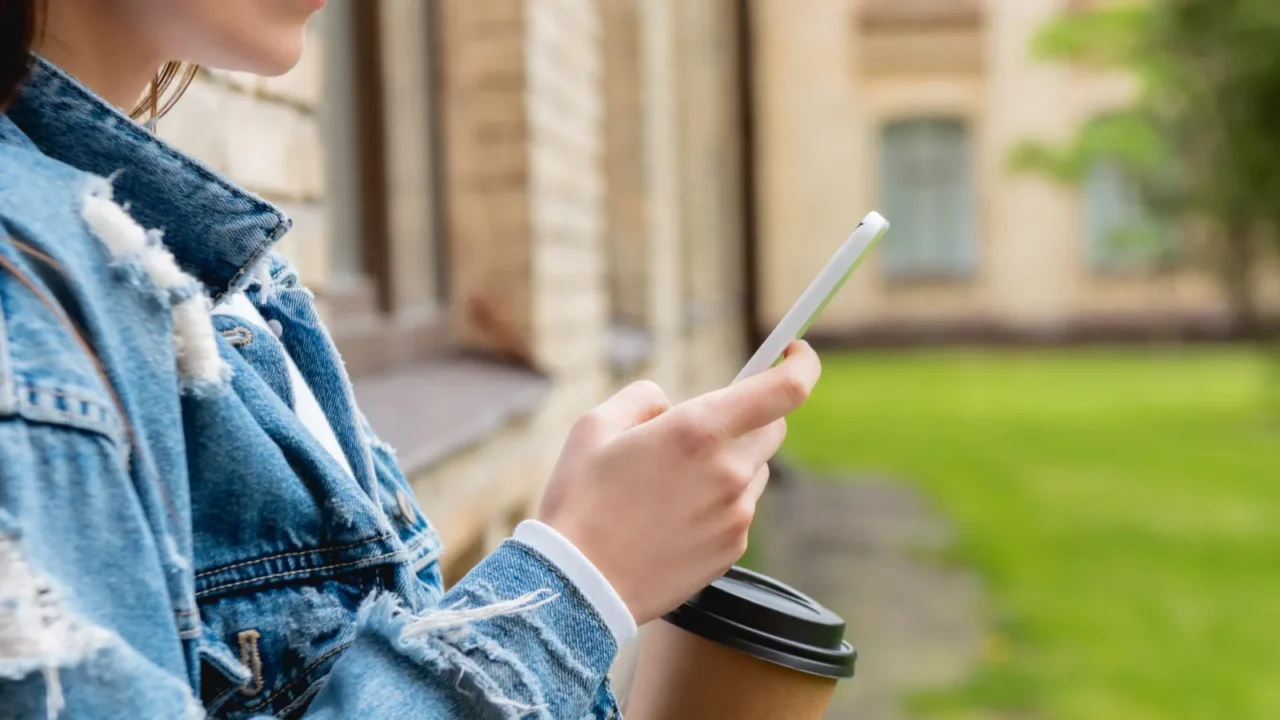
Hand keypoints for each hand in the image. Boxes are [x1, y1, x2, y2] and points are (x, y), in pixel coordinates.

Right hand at [536, 341, 821, 624]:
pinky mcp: (732, 549)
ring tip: (672, 485)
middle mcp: (729, 472)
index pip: (785, 389)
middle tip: (704, 429)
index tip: (794, 352)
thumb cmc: (581, 502)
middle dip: (750, 418)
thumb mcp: (595, 425)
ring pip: (755, 471)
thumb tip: (669, 404)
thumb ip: (644, 399)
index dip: (801, 363)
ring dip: (730, 464)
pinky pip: (739, 511)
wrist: (578, 586)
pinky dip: (718, 504)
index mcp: (698, 431)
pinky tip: (672, 518)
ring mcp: (736, 515)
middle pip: (773, 429)